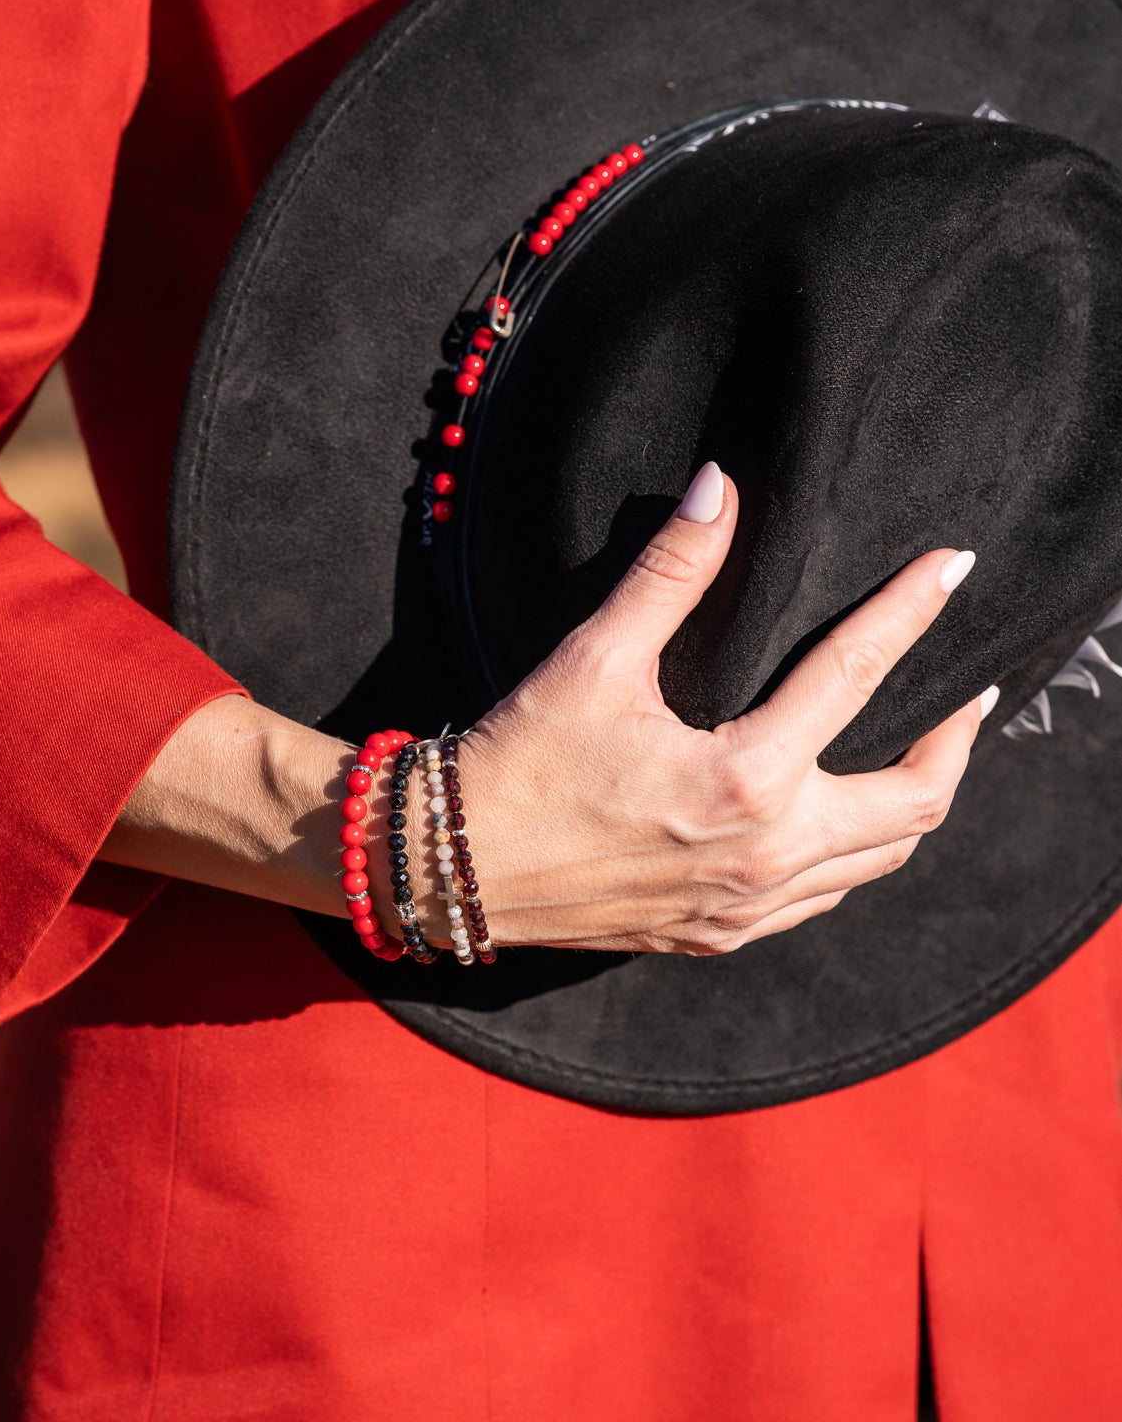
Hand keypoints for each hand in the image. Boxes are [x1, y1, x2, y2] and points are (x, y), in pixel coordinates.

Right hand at [432, 464, 994, 954]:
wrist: (452, 870)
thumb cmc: (519, 764)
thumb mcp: (593, 660)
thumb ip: (670, 571)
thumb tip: (720, 487)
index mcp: (743, 780)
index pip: (856, 677)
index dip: (911, 612)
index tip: (953, 568)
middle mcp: (763, 854)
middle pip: (914, 802)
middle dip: (955, 738)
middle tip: (969, 687)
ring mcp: (747, 906)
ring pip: (880, 862)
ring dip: (915, 801)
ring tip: (923, 748)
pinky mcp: (720, 934)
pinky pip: (825, 899)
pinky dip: (859, 855)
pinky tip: (844, 818)